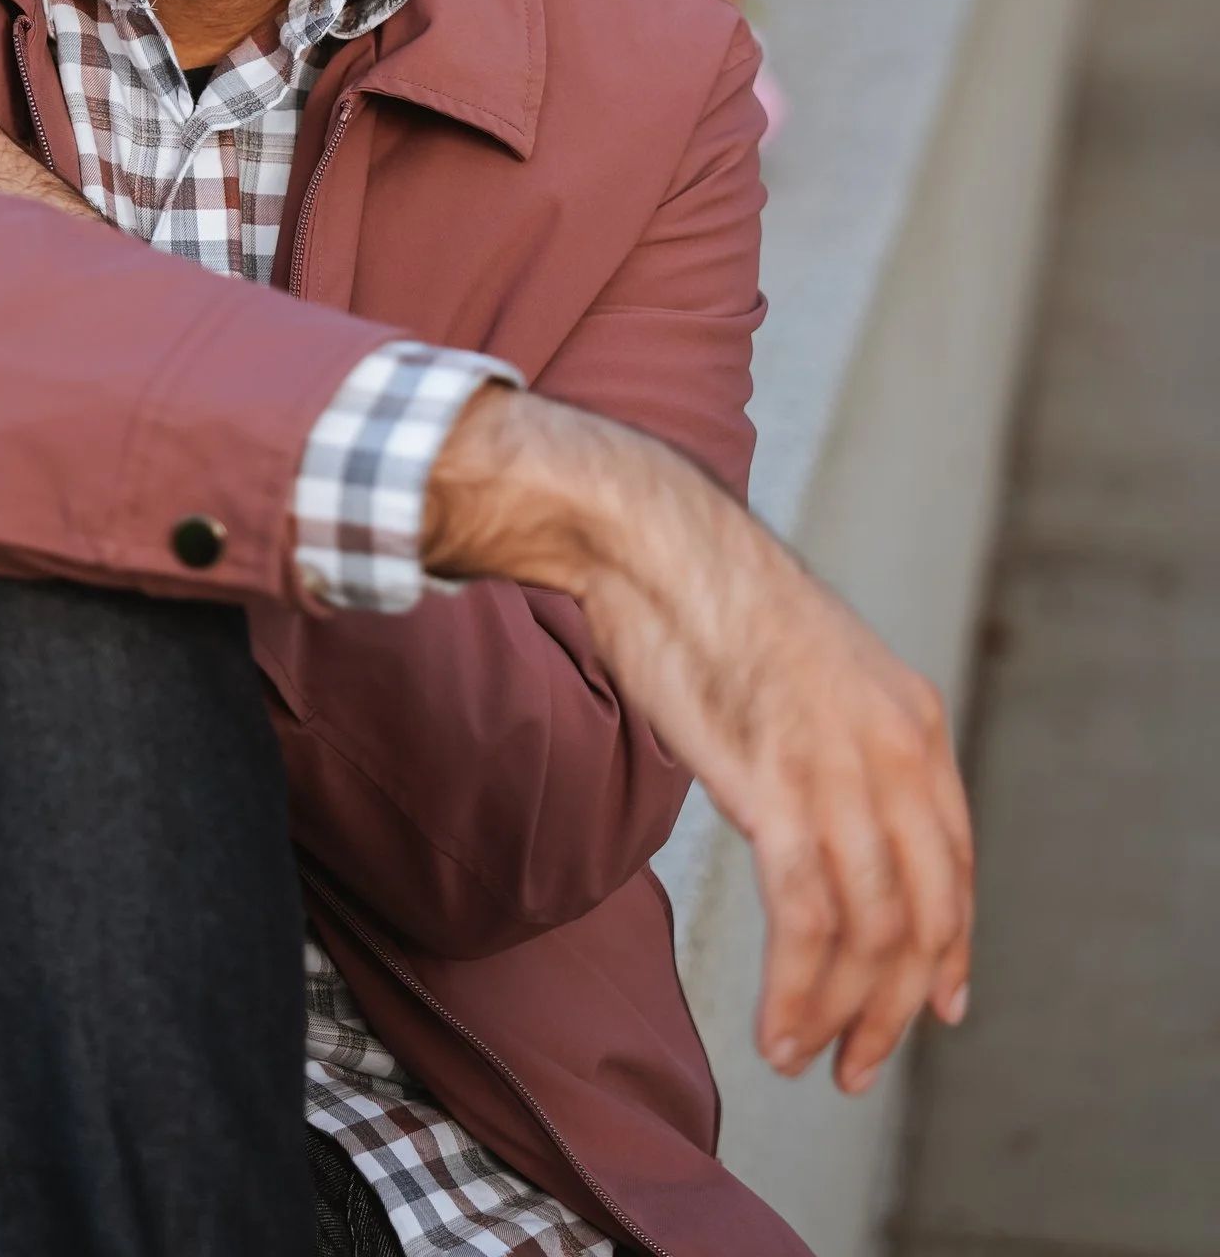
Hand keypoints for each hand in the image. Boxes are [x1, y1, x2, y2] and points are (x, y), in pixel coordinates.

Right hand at [423, 383, 973, 1096]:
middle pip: (924, 913)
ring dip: (842, 1014)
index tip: (933, 1006)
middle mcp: (896, 749)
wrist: (651, 542)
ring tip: (806, 1059)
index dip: (949, 948)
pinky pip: (808, 920)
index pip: (954, 862)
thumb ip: (839, 742)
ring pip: (871, 930)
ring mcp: (840, 769)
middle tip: (861, 1063)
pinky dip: (798, 990)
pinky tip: (777, 1027)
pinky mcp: (777, 787)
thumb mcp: (810, 670)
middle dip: (897, 1006)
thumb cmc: (706, 602)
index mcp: (912, 718)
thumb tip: (826, 813)